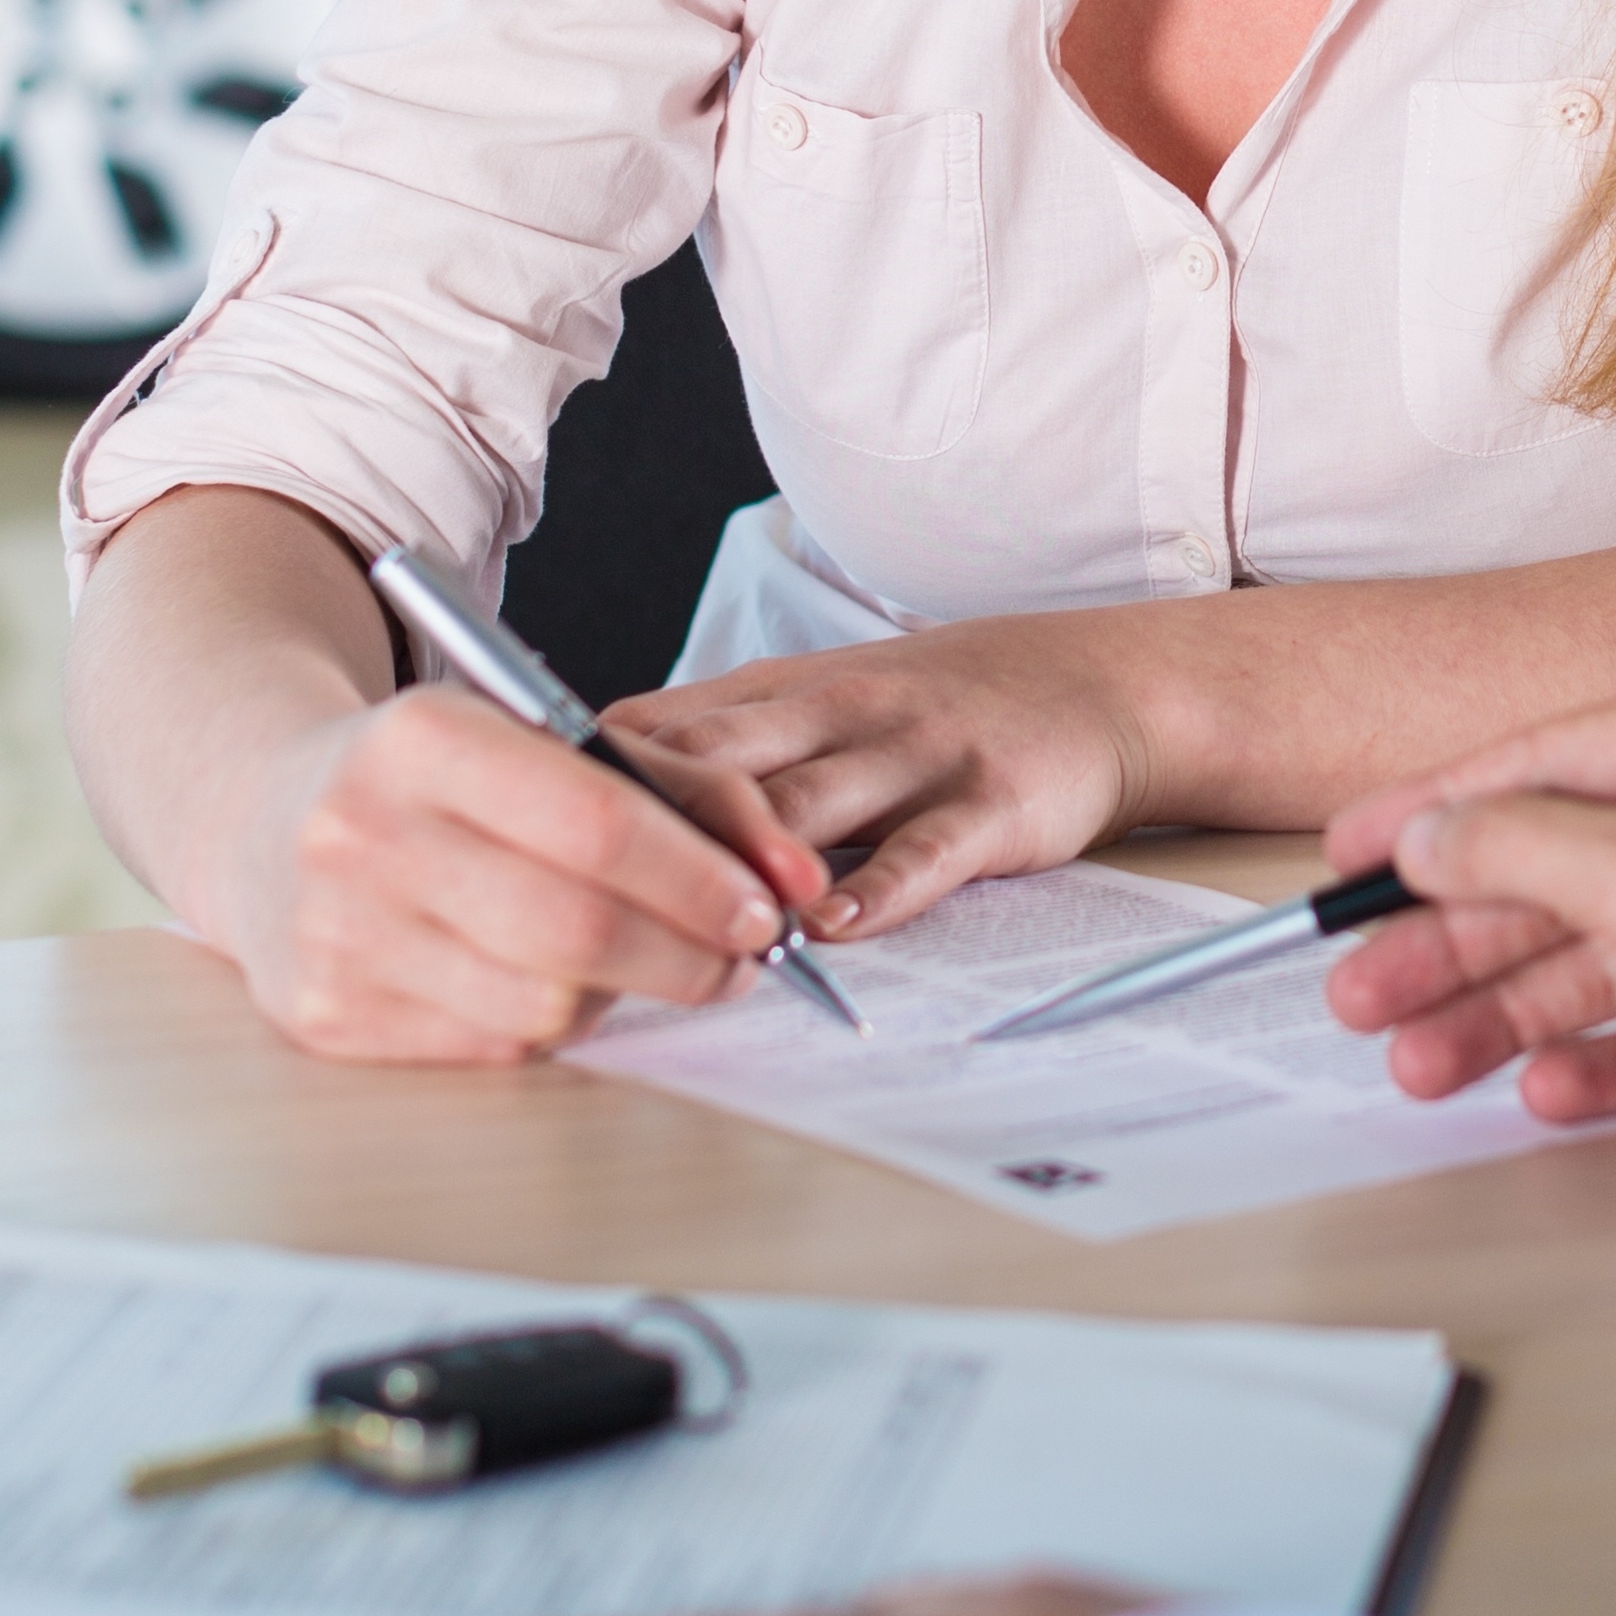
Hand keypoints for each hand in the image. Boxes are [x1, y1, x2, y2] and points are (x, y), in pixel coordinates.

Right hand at [218, 682, 830, 1065]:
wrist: (263, 818)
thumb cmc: (441, 778)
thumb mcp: (544, 737)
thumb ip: (687, 788)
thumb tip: (798, 882)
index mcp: (419, 738)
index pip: (598, 824)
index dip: (702, 877)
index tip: (771, 906)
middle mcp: (361, 836)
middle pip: (578, 928)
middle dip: (692, 952)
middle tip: (746, 955)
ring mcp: (334, 937)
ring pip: (544, 1003)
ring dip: (628, 992)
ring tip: (648, 959)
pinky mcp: (326, 1019)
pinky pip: (494, 1048)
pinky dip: (554, 1022)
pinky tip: (560, 981)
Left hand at [601, 612, 1172, 941]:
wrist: (1097, 684)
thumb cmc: (935, 708)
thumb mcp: (819, 700)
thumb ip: (722, 744)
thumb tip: (589, 798)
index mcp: (783, 692)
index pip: (663, 727)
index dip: (588, 782)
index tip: (519, 839)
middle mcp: (838, 710)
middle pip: (716, 761)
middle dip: (643, 823)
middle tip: (570, 889)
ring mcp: (914, 754)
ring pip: (808, 807)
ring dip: (744, 868)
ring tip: (689, 927)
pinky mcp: (987, 804)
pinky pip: (923, 851)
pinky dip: (874, 892)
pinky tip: (830, 930)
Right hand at [1321, 680, 1615, 1231]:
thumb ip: (1509, 844)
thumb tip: (1431, 834)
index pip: (1542, 760)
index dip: (1432, 811)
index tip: (1346, 861)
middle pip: (1564, 871)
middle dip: (1456, 940)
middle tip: (1363, 995)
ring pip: (1608, 960)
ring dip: (1508, 1014)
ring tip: (1421, 1067)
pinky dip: (1603, 1062)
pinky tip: (1541, 1092)